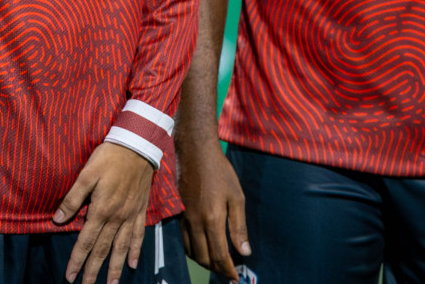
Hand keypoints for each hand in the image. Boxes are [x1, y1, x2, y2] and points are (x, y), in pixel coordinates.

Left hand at [53, 142, 154, 283]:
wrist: (137, 146)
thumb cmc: (109, 157)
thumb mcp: (86, 174)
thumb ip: (73, 198)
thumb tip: (57, 219)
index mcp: (100, 210)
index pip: (85, 242)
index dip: (77, 260)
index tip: (70, 277)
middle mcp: (116, 218)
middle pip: (102, 249)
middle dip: (93, 270)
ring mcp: (129, 215)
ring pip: (121, 247)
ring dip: (115, 267)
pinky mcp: (140, 210)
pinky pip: (138, 235)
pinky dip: (135, 251)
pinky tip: (133, 263)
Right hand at [177, 140, 249, 279]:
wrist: (196, 153)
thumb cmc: (220, 172)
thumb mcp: (237, 197)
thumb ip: (239, 227)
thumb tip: (244, 253)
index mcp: (213, 220)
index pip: (220, 255)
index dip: (228, 270)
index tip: (235, 278)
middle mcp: (196, 223)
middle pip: (204, 258)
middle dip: (217, 270)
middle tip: (228, 273)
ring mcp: (186, 219)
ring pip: (192, 252)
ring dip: (205, 262)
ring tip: (218, 264)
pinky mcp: (180, 214)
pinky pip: (184, 241)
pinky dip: (194, 252)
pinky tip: (203, 249)